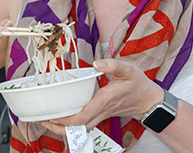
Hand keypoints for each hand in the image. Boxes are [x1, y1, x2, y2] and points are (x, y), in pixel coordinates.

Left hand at [41, 59, 163, 134]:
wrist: (149, 100)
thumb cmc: (138, 84)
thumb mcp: (128, 69)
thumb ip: (112, 65)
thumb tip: (96, 63)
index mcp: (105, 99)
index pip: (84, 115)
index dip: (67, 119)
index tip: (53, 116)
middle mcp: (102, 110)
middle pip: (79, 126)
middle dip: (61, 127)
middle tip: (44, 121)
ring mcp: (102, 115)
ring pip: (82, 128)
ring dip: (65, 128)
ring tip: (49, 122)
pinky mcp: (102, 115)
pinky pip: (86, 124)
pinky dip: (74, 124)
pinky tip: (64, 118)